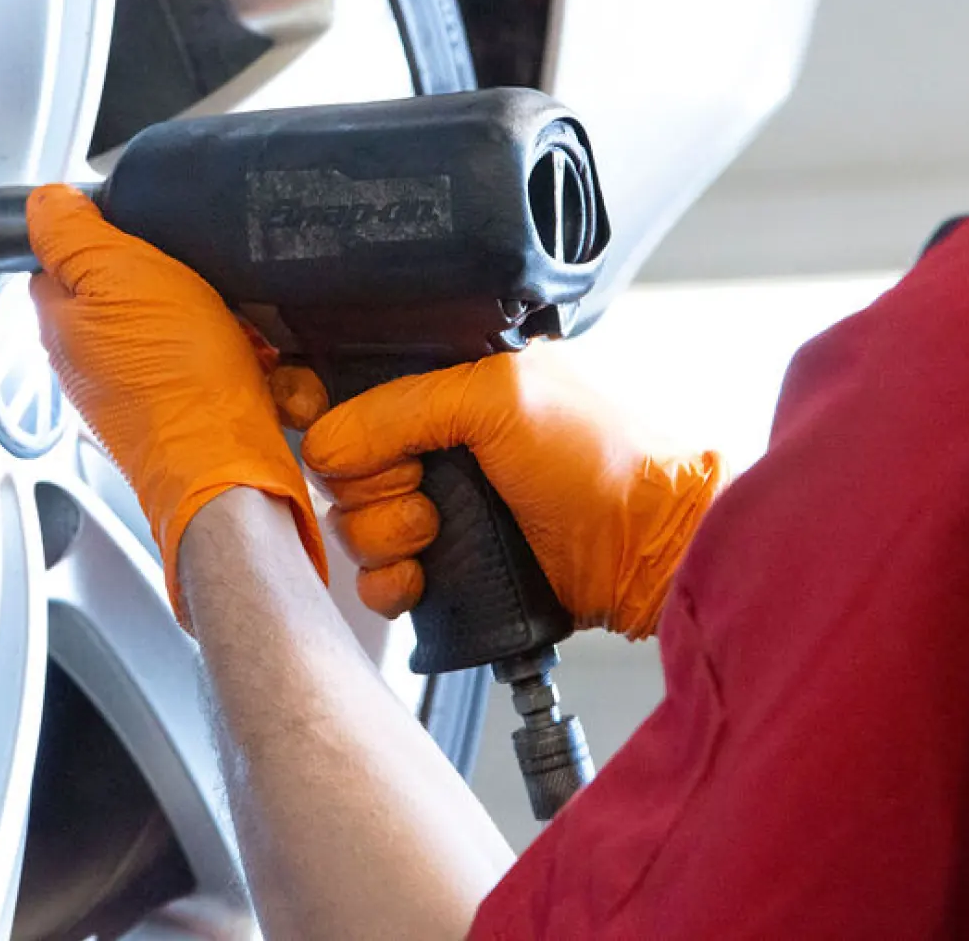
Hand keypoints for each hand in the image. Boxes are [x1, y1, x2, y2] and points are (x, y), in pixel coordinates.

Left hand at [27, 185, 325, 620]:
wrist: (230, 470)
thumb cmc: (178, 382)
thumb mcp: (119, 276)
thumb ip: (72, 235)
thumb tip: (43, 201)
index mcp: (62, 325)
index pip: (62, 258)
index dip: (102, 236)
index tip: (139, 232)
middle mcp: (91, 362)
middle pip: (127, 289)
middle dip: (171, 279)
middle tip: (197, 282)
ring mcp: (137, 390)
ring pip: (178, 325)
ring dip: (213, 318)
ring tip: (234, 325)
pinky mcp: (184, 412)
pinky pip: (213, 364)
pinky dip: (238, 356)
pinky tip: (254, 361)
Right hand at [290, 347, 723, 636]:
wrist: (645, 549)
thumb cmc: (600, 458)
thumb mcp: (497, 398)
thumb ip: (400, 407)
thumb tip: (323, 442)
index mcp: (445, 384)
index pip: (349, 391)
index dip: (324, 411)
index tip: (330, 435)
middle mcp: (434, 442)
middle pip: (343, 466)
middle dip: (374, 486)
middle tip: (424, 488)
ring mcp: (437, 505)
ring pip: (353, 524)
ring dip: (384, 536)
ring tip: (438, 533)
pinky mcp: (443, 566)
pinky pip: (377, 580)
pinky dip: (388, 584)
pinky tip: (422, 577)